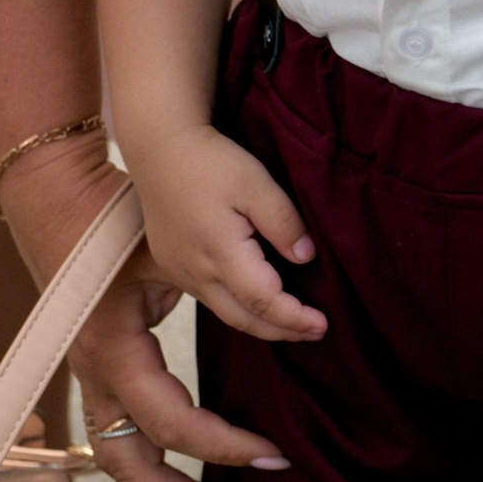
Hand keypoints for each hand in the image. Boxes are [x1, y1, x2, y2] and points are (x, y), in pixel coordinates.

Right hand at [1, 128, 296, 481]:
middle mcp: (93, 377)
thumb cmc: (117, 219)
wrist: (56, 199)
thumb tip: (303, 322)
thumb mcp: (173, 251)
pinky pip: (122, 442)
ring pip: (121, 466)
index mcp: (113, 351)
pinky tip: (196, 480)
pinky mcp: (97, 379)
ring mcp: (89, 382)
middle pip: (134, 471)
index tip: (276, 454)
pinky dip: (158, 470)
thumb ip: (234, 288)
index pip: (173, 426)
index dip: (225, 447)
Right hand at [133, 125, 327, 346]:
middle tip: (315, 333)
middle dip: (282, 331)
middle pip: (244, 318)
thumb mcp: (256, 183)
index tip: (322, 325)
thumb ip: (283, 222)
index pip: (263, 301)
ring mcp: (181, 271)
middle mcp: (196, 271)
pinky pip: (210, 298)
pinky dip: (238, 307)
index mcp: (220, 251)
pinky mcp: (172, 266)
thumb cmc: (210, 161)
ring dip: (260, 323)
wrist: (160, 148)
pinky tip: (255, 302)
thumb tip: (305, 258)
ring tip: (292, 324)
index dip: (295, 318)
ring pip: (225, 312)